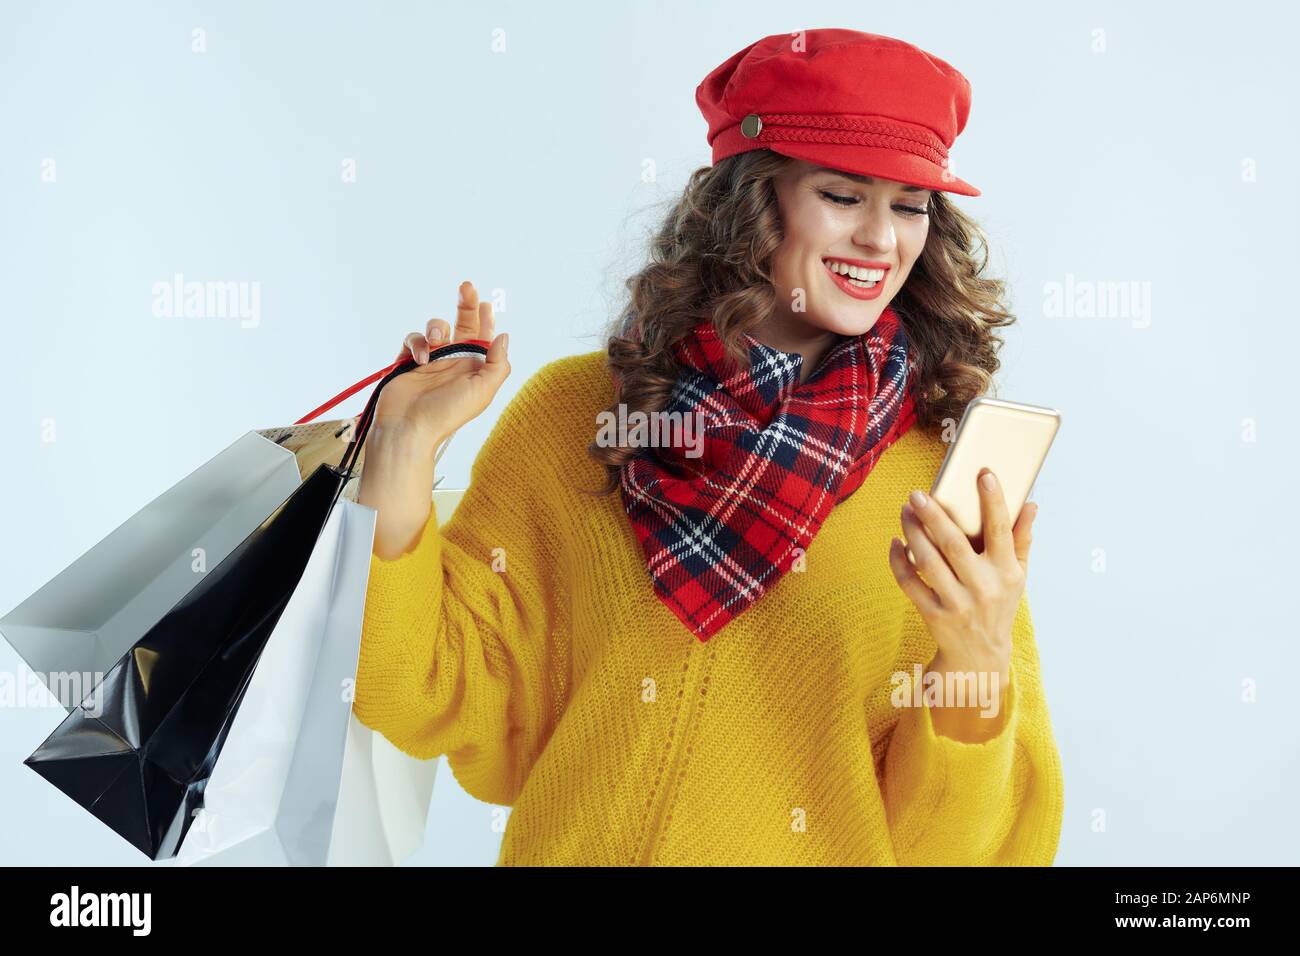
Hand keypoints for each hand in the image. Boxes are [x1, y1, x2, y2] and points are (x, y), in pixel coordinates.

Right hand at [369, 280, 510, 452]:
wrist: (408, 427)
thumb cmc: (447, 414)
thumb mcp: (483, 391)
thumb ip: (498, 364)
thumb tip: (504, 336)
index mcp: (474, 369)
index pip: (483, 338)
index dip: (486, 320)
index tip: (487, 303)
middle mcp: (454, 361)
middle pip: (462, 325)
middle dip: (465, 305)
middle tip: (467, 287)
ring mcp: (431, 360)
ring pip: (436, 328)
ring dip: (437, 327)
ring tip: (437, 338)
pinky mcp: (408, 359)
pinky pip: (413, 338)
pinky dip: (417, 343)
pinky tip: (420, 358)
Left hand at [887, 468, 1036, 695]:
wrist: (980, 657)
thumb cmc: (998, 606)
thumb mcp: (1017, 577)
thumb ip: (1022, 540)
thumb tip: (1031, 504)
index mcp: (1007, 573)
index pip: (1001, 530)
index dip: (994, 501)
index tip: (983, 474)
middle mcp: (983, 587)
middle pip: (953, 543)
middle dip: (933, 515)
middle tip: (917, 493)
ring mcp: (957, 603)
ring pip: (927, 560)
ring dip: (912, 532)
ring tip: (905, 510)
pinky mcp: (934, 615)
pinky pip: (909, 582)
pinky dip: (898, 560)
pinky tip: (895, 543)